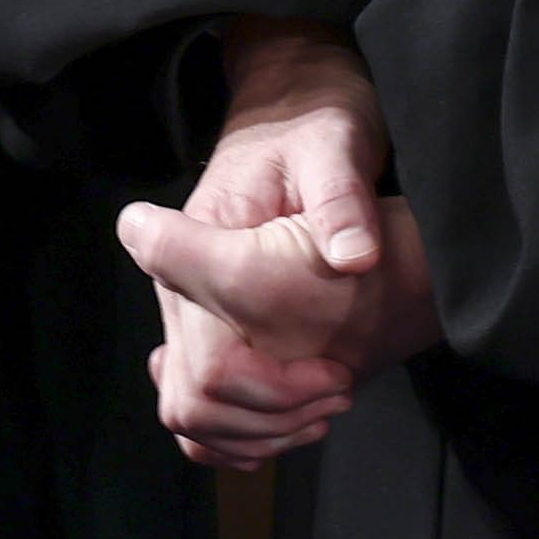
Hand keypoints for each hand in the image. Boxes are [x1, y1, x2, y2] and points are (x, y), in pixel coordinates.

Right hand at [115, 16, 440, 468]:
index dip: (270, 386)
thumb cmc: (315, 123)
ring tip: (326, 405)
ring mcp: (190, 309)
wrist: (296, 107)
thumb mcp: (336, 146)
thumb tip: (356, 260)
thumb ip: (342, 201)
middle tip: (340, 390)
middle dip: (271, 417)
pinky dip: (238, 430)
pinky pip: (200, 404)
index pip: (208, 356)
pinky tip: (292, 417)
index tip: (333, 373)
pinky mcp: (208, 322)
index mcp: (201, 244)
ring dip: (258, 432)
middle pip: (196, 396)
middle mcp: (182, 285)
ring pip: (190, 411)